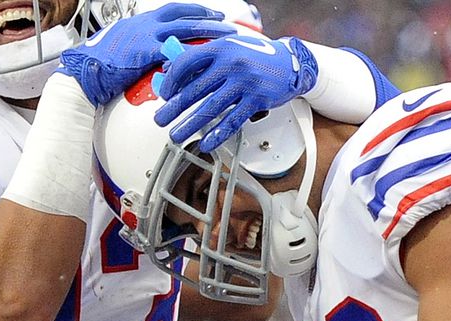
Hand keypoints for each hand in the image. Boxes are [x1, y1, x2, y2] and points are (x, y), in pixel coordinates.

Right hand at [58, 3, 234, 105]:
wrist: (83, 70)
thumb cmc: (99, 64)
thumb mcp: (124, 48)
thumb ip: (143, 48)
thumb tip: (157, 54)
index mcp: (141, 22)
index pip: (174, 10)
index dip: (194, 11)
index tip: (210, 13)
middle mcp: (145, 25)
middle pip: (184, 15)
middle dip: (208, 17)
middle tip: (226, 22)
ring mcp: (146, 36)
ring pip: (185, 29)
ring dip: (208, 31)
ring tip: (225, 37)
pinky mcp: (144, 52)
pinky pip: (174, 51)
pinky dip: (191, 54)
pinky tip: (206, 57)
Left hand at [154, 35, 318, 150]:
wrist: (290, 63)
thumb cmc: (256, 56)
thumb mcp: (228, 48)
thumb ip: (203, 59)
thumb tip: (172, 73)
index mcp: (221, 48)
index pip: (187, 62)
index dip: (172, 80)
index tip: (164, 95)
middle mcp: (232, 63)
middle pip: (196, 89)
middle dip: (175, 108)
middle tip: (161, 120)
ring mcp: (245, 82)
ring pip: (211, 107)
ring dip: (191, 124)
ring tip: (178, 135)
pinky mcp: (257, 99)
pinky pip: (233, 120)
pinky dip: (218, 133)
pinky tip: (207, 142)